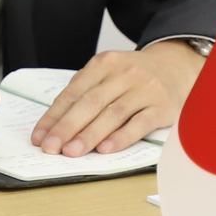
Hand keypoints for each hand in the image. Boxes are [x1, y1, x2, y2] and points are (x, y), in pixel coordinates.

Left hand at [33, 41, 201, 156]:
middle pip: (90, 103)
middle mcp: (124, 74)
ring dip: (89, 135)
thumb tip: (56, 124)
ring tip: (71, 152)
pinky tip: (105, 149)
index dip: (53, 117)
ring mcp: (145, 89)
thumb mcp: (108, 73)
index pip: (72, 93)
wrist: (176, 67)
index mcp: (103, 64)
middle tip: (51, 148)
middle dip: (66, 128)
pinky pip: (140, 123)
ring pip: (112, 114)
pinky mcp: (163, 106)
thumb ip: (85, 93)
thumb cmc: (133, 76)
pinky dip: (121, 137)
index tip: (39, 137)